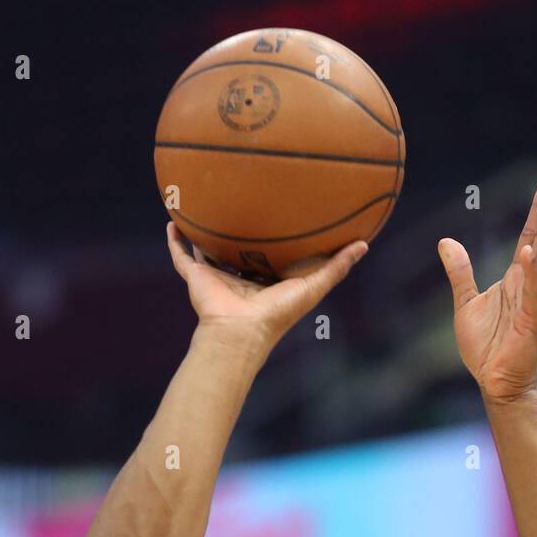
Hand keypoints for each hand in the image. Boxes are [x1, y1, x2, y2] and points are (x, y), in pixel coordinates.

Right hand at [166, 224, 367, 353]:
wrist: (240, 332)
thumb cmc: (278, 314)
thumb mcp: (314, 287)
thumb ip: (336, 267)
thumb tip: (364, 244)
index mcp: (265, 283)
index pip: (270, 258)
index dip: (275, 240)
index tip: (281, 215)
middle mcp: (240, 280)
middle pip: (239, 252)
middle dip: (240, 234)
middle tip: (242, 203)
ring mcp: (216, 279)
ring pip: (208, 252)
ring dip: (204, 234)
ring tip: (202, 208)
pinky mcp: (196, 279)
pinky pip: (181, 257)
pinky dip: (175, 241)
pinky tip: (172, 222)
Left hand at [438, 174, 536, 405]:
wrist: (494, 383)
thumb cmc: (486, 347)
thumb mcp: (465, 302)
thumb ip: (460, 271)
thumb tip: (446, 241)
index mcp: (517, 278)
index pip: (531, 235)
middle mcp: (529, 284)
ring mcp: (532, 302)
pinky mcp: (528, 321)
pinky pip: (531, 292)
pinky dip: (531, 271)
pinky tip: (529, 251)